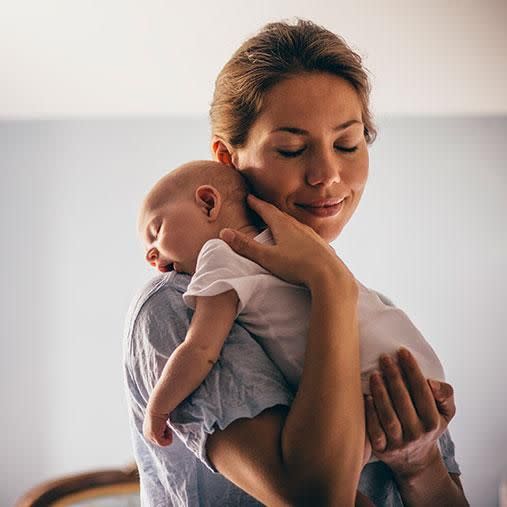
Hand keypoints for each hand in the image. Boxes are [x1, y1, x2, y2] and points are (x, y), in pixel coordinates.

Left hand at [143, 411, 172, 446]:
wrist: (157, 406)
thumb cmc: (159, 410)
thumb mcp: (158, 421)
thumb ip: (159, 426)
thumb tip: (164, 427)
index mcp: (146, 431)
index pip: (157, 438)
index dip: (164, 432)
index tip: (165, 424)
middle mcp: (147, 435)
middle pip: (160, 441)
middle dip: (165, 434)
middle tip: (166, 425)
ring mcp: (150, 436)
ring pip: (163, 442)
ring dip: (167, 435)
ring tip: (166, 425)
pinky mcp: (155, 436)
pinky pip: (164, 443)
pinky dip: (169, 438)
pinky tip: (167, 428)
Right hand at [219, 194, 355, 291]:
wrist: (330, 276)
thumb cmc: (297, 266)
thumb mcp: (267, 257)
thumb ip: (246, 246)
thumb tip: (225, 233)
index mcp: (284, 226)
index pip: (267, 210)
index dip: (256, 204)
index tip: (250, 197)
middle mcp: (299, 227)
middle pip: (281, 215)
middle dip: (269, 210)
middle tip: (261, 207)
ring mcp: (312, 236)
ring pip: (295, 224)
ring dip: (284, 222)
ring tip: (278, 223)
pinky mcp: (321, 246)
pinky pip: (305, 235)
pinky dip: (297, 233)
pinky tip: (299, 241)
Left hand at [364, 348, 455, 478]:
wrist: (416, 460)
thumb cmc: (428, 426)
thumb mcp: (445, 413)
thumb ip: (445, 395)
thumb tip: (432, 383)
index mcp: (433, 422)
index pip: (422, 391)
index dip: (412, 370)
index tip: (402, 351)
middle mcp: (417, 434)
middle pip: (403, 401)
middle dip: (393, 377)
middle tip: (384, 358)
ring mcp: (399, 443)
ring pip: (388, 416)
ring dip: (380, 393)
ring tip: (374, 374)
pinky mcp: (382, 449)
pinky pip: (375, 431)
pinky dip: (370, 414)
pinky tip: (366, 397)